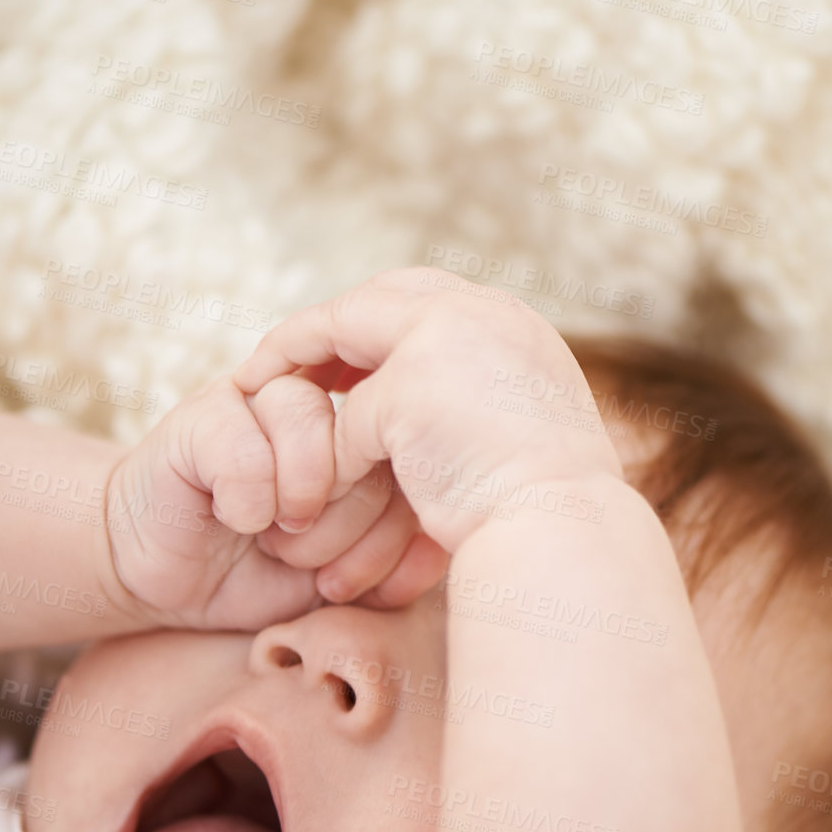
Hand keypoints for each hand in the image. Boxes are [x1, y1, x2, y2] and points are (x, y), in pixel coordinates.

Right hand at [105, 374, 445, 630]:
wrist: (170, 581)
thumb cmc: (266, 573)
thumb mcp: (349, 566)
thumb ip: (397, 542)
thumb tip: (450, 532)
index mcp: (362, 433)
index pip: (415, 447)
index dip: (405, 520)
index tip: (376, 582)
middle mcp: (314, 405)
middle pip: (370, 429)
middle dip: (354, 519)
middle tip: (323, 567)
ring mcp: (257, 400)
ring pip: (312, 416)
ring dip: (305, 498)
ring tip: (284, 539)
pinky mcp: (201, 416)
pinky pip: (247, 443)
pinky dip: (251, 500)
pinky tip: (240, 523)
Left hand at [233, 268, 623, 552]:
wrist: (568, 537)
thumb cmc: (554, 515)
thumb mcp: (524, 442)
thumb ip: (481, 410)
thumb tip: (441, 423)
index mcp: (519, 327)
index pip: (432, 301)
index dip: (382, 326)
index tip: (348, 362)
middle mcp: (488, 312)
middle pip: (384, 294)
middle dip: (331, 324)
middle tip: (287, 360)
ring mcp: (448, 338)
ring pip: (346, 332)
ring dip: (303, 364)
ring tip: (263, 394)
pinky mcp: (410, 385)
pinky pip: (347, 417)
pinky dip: (329, 454)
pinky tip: (314, 493)